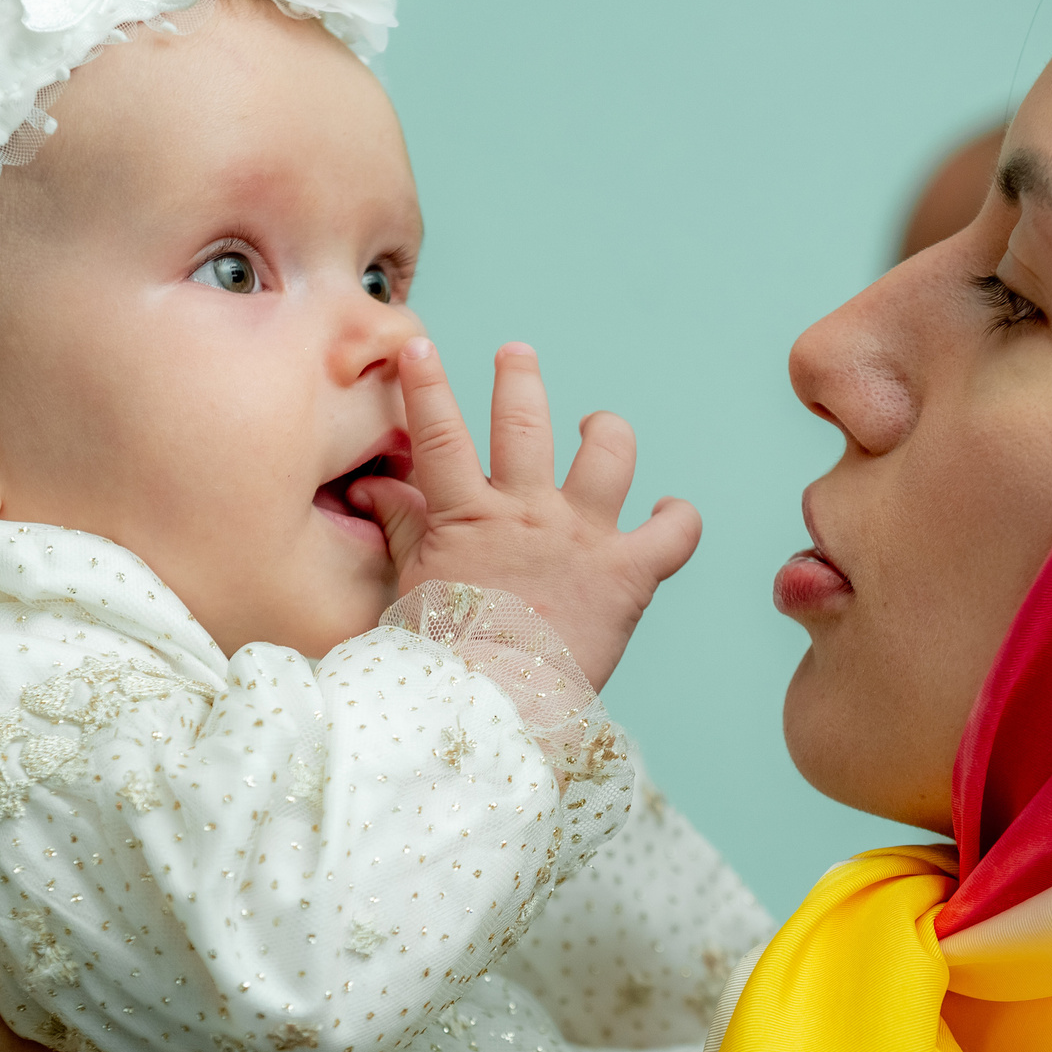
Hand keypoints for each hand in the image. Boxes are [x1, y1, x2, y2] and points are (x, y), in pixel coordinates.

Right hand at [348, 338, 701, 688]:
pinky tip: (671, 512)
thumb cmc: (443, 657)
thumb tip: (374, 489)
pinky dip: (678, 518)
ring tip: (598, 425)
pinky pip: (673, 533)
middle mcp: (528, 512)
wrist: (492, 706)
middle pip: (524, 422)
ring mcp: (581, 536)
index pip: (439, 432)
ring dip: (605, 430)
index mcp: (468, 516)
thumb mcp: (412, 585)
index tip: (419, 345)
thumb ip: (403, 528)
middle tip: (516, 356)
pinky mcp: (628, 573)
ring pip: (607, 454)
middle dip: (518, 379)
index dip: (427, 384)